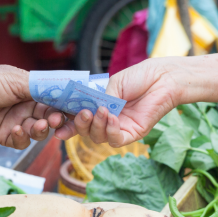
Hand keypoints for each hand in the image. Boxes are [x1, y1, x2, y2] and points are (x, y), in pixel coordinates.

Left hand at [0, 63, 63, 148]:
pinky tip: (17, 129)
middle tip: (57, 120)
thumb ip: (42, 88)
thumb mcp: (17, 80)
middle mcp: (28, 107)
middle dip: (57, 120)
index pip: (57, 100)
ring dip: (42, 130)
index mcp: (33, 91)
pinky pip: (21, 142)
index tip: (78, 110)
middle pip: (52, 118)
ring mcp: (18, 122)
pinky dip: (23, 137)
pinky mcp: (6, 136)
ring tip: (37, 125)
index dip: (68, 106)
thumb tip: (66, 90)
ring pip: (39, 133)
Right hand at [53, 58, 190, 146]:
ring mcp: (119, 128)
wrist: (162, 77)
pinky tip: (112, 117)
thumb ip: (97, 100)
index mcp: (99, 106)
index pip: (79, 119)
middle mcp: (107, 120)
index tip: (56, 124)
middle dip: (80, 124)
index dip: (66, 123)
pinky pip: (115, 139)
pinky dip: (110, 130)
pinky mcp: (132, 134)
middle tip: (83, 113)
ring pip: (98, 137)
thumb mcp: (111, 86)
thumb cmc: (139, 77)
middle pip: (86, 131)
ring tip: (101, 111)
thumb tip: (83, 111)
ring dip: (96, 125)